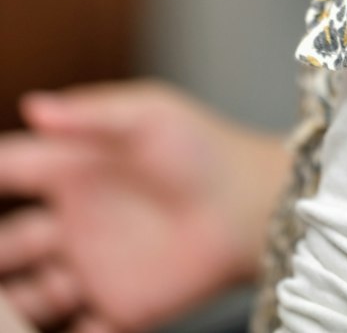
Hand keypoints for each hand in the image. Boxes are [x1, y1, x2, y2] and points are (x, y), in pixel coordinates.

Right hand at [0, 81, 289, 330]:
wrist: (253, 206)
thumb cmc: (207, 148)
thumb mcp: (149, 115)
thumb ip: (91, 113)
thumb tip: (33, 105)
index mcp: (77, 168)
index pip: (13, 169)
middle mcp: (77, 219)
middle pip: (9, 241)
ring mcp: (93, 265)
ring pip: (29, 293)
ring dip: (8, 301)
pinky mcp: (117, 307)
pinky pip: (76, 331)